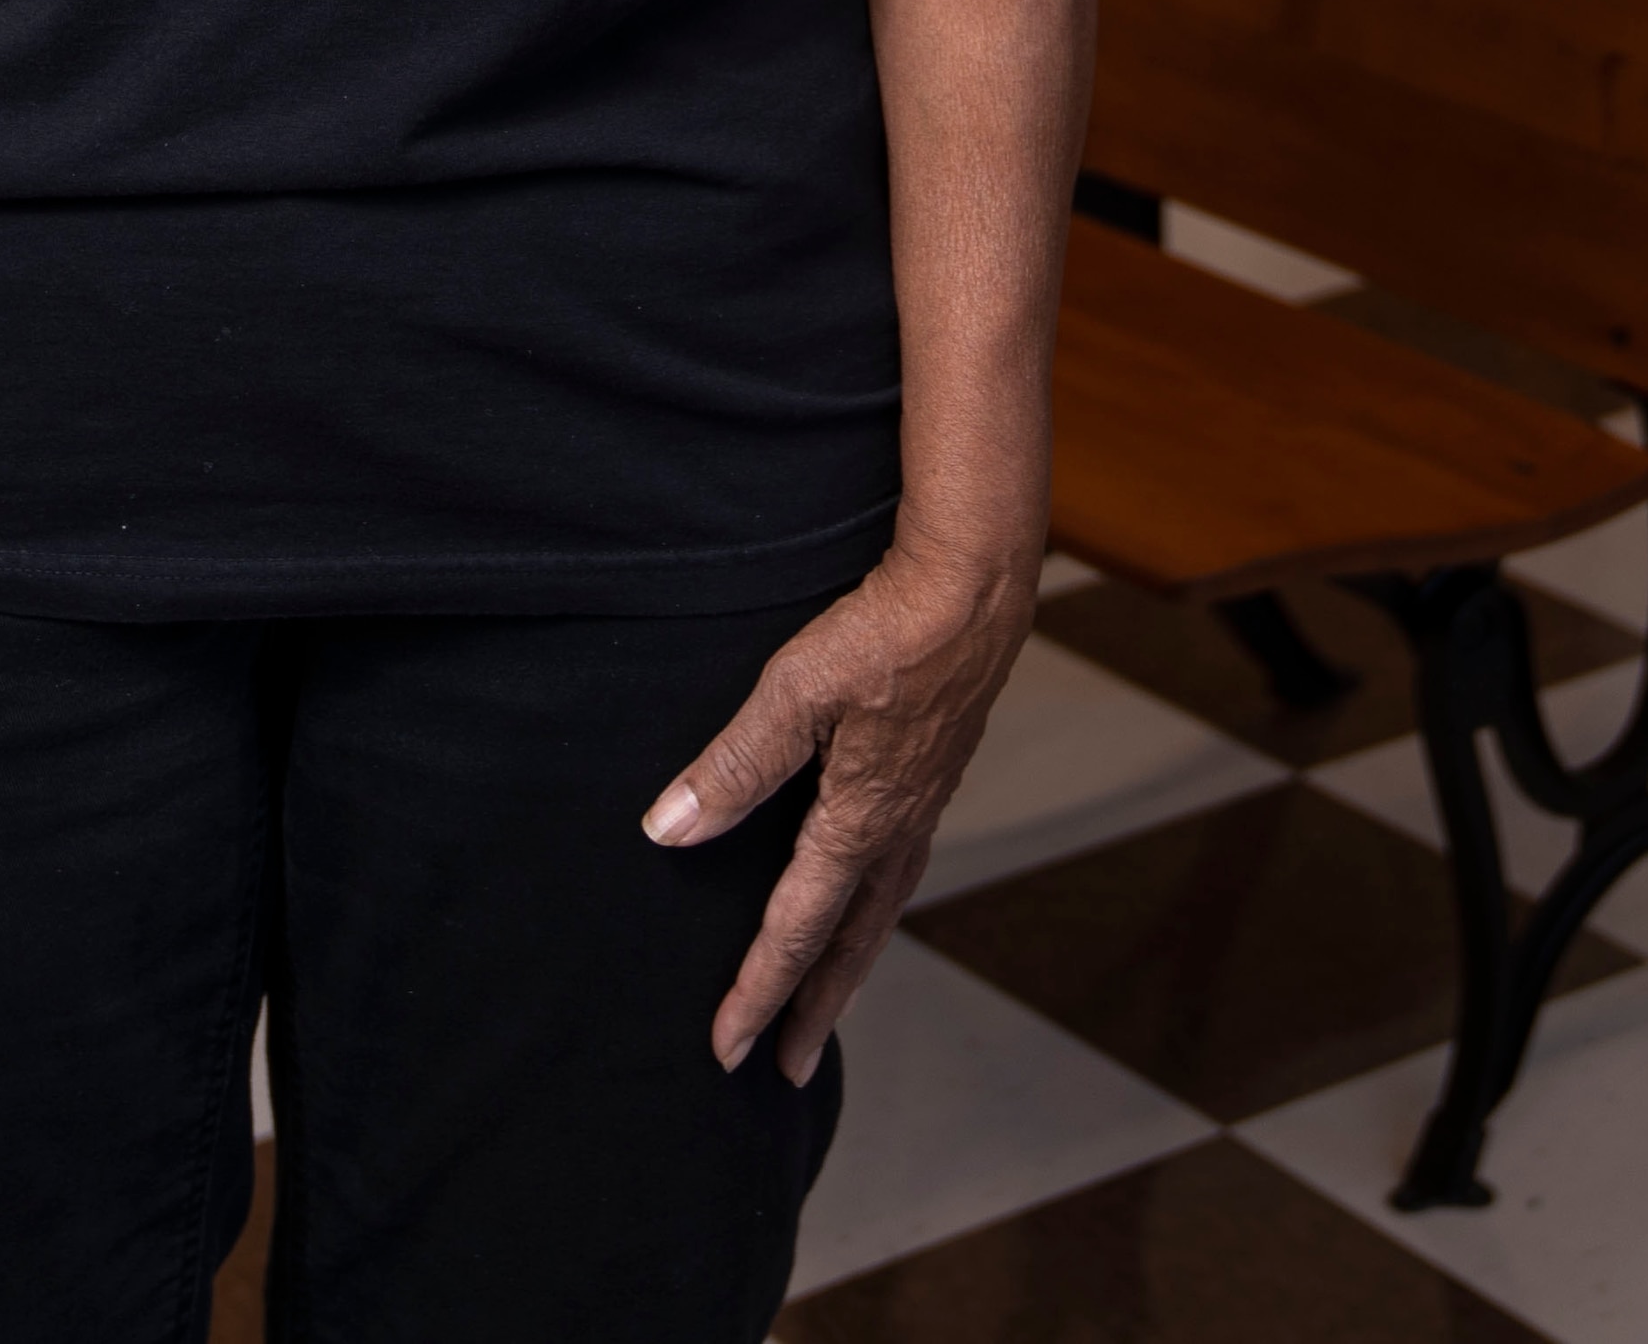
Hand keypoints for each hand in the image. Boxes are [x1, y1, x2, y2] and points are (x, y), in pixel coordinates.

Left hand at [646, 546, 1035, 1080]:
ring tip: (827, 998)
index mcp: (861, 819)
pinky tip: (866, 890)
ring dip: (849, 962)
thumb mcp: (795, 690)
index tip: (728, 1049)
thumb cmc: (889, 626)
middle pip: (852, 942)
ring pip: (882, 906)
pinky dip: (876, 905)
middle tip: (789, 1067)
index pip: (798, 928)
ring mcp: (926, 798)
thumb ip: (734, 764)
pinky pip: (902, 865)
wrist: (979, 579)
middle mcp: (900, 825)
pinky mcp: (938, 768)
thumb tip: (669, 831)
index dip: (758, 992)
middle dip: (815, 1007)